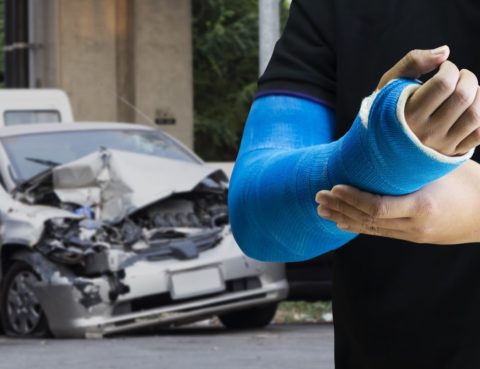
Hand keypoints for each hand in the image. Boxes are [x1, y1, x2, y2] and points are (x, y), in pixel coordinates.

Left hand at [315, 160, 479, 243]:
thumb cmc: (471, 183)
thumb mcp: (441, 167)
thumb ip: (412, 164)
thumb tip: (382, 148)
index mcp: (422, 207)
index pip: (377, 207)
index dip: (352, 199)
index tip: (334, 188)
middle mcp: (414, 226)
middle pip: (368, 220)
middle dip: (340, 208)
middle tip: (318, 197)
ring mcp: (413, 234)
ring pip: (371, 229)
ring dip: (344, 218)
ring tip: (322, 210)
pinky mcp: (413, 237)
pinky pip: (380, 232)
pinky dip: (359, 226)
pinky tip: (343, 222)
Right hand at [378, 46, 479, 155]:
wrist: (382, 148)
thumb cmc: (387, 110)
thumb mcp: (390, 84)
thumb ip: (413, 62)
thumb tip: (446, 51)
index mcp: (408, 114)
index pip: (443, 83)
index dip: (450, 68)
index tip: (444, 68)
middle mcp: (425, 132)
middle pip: (462, 97)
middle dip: (467, 78)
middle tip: (460, 76)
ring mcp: (441, 145)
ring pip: (475, 115)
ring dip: (479, 95)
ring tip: (468, 91)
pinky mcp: (452, 153)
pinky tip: (473, 106)